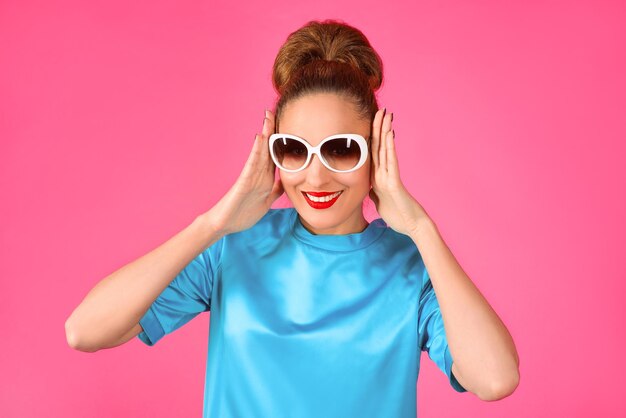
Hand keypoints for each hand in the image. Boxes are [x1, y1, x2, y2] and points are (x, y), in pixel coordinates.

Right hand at [207, 110, 283, 234]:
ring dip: (264, 135)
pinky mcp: (243, 183)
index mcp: (266, 178)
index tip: (288, 125)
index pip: (275, 155)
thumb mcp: (266, 201)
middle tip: (274, 111)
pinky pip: (251, 165)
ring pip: (260, 152)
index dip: (281, 140)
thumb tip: (285, 182)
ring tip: (267, 118)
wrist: (225, 225)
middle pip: (267, 149)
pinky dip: (256, 152)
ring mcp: (250, 177)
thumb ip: (276, 191)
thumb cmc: (243, 213)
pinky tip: (259, 139)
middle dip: (271, 130)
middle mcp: (258, 174)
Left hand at [369, 108, 430, 235]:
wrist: (412, 225)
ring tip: (386, 115)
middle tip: (380, 109)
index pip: (373, 152)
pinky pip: (391, 161)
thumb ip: (373, 190)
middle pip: (379, 146)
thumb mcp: (379, 200)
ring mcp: (390, 176)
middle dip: (379, 127)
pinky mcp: (394, 182)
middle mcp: (384, 173)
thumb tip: (367, 186)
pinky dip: (389, 147)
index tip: (370, 121)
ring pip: (385, 150)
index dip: (371, 136)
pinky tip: (389, 135)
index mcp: (378, 176)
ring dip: (385, 132)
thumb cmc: (397, 215)